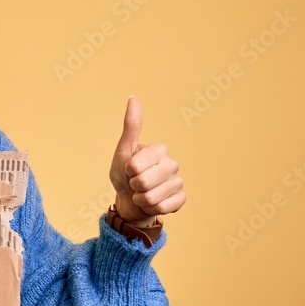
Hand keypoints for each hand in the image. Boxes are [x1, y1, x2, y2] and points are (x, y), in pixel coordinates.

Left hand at [109, 96, 185, 226]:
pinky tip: (152, 203)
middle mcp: (172, 163)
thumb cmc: (124, 174)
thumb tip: (133, 97)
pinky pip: (165, 207)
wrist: (129, 199)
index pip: (136, 165)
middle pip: (146, 182)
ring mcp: (178, 182)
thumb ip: (131, 126)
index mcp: (159, 150)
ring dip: (141, 199)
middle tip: (134, 183)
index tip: (128, 169)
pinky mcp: (181, 199)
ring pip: (154, 197)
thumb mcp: (123, 151)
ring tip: (141, 194)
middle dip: (134, 186)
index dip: (128, 171)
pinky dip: (153, 208)